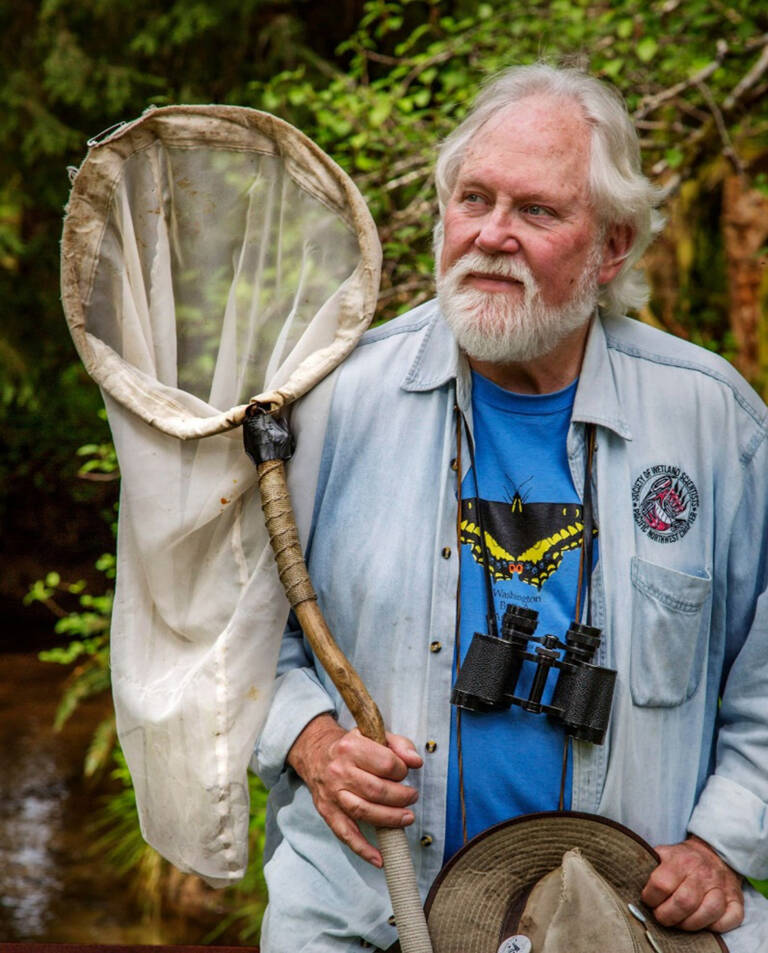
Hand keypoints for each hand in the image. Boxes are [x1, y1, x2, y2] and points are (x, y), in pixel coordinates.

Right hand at [287, 713, 422, 866]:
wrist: (316, 752)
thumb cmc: (352, 745)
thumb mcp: (374, 734)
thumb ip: (399, 745)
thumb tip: (416, 762)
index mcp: (351, 747)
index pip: (386, 763)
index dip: (402, 770)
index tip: (406, 772)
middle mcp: (339, 771)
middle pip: (376, 790)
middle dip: (401, 797)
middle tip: (412, 797)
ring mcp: (332, 793)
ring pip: (363, 812)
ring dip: (389, 819)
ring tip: (406, 818)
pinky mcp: (327, 811)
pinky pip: (345, 834)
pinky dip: (363, 849)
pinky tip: (379, 858)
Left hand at [641, 834, 743, 932]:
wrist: (713, 852)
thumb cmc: (682, 859)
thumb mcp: (663, 854)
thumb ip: (648, 866)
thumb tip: (626, 879)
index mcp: (679, 859)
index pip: (661, 883)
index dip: (650, 898)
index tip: (648, 901)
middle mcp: (701, 873)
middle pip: (684, 902)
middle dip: (667, 916)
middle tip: (661, 916)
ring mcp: (721, 886)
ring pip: (707, 913)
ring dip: (689, 924)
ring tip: (679, 922)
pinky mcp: (736, 900)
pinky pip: (729, 919)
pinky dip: (715, 927)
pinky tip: (703, 923)